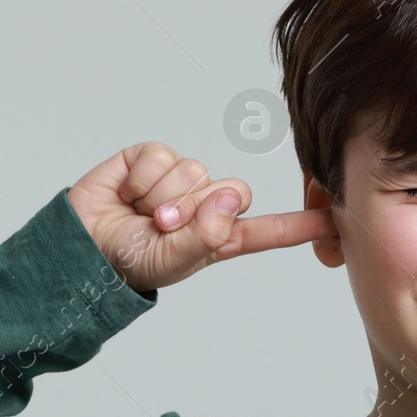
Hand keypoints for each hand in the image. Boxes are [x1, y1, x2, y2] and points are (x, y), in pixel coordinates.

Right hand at [67, 142, 338, 292]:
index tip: (335, 223)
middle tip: (160, 226)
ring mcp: (180, 178)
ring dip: (162, 196)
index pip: (268, 230)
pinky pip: (162, 155)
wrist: (81, 247)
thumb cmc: (127, 261)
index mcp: (219, 236)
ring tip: (140, 213)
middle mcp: (206, 204)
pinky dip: (142, 178)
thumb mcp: (172, 261)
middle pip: (231, 190)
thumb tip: (229, 197)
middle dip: (192, 211)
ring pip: (195, 172)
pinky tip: (127, 193)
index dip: (301, 225)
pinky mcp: (152, 157)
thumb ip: (205, 236)